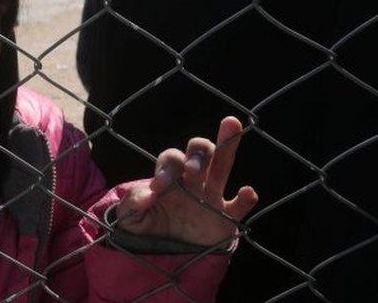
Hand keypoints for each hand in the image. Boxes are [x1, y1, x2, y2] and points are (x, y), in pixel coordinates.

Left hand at [112, 117, 257, 247]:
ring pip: (223, 166)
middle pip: (199, 152)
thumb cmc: (147, 229)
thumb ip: (132, 204)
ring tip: (231, 123)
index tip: (158, 188)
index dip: (166, 169)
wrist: (165, 254)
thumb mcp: (130, 219)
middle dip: (197, 153)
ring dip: (228, 145)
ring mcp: (211, 197)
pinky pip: (239, 207)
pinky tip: (247, 193)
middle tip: (192, 170)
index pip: (171, 160)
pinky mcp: (225, 219)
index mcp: (169, 178)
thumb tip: (146, 195)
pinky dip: (246, 199)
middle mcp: (192, 181)